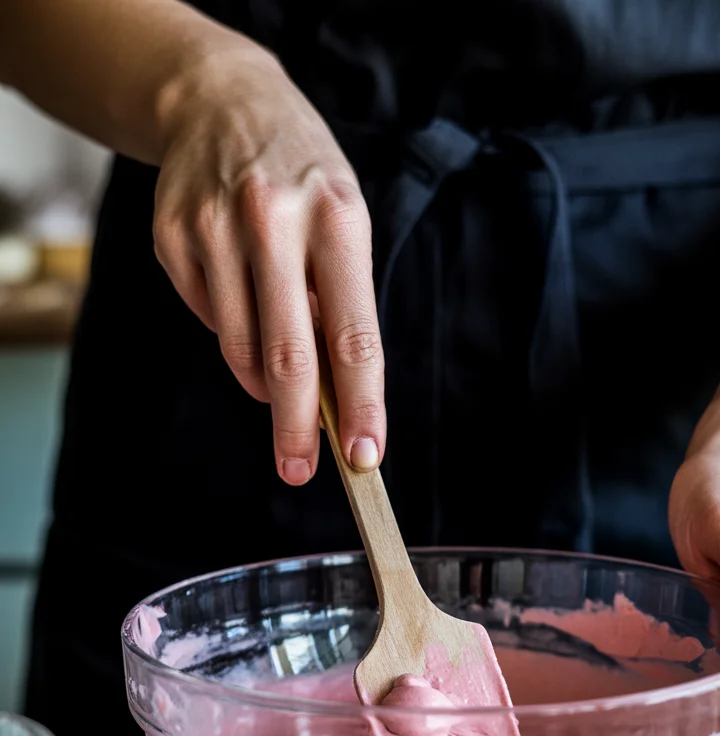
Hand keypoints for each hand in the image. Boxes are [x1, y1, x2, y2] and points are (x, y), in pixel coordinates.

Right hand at [152, 48, 383, 482]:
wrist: (221, 100)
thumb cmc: (303, 176)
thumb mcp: (344, 220)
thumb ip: (341, 301)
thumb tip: (331, 393)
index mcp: (337, 219)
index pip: (354, 334)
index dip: (361, 402)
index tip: (364, 454)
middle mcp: (274, 222)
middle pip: (288, 355)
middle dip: (297, 427)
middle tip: (299, 470)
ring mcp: (215, 229)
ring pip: (240, 347)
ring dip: (264, 383)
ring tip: (278, 379)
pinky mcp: (173, 239)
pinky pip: (207, 321)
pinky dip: (231, 332)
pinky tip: (241, 297)